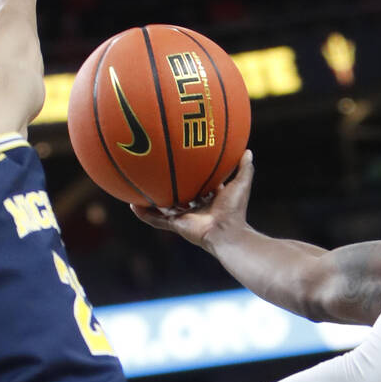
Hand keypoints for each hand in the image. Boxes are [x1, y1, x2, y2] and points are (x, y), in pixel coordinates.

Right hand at [131, 150, 254, 248]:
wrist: (226, 232)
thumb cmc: (234, 210)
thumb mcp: (240, 184)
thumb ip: (244, 168)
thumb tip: (248, 149)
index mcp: (209, 197)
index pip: (198, 183)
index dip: (191, 173)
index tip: (181, 161)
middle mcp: (195, 206)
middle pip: (178, 193)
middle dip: (168, 184)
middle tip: (155, 170)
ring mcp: (184, 216)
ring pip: (163, 207)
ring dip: (151, 199)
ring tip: (137, 188)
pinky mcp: (176, 225)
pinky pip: (156, 220)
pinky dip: (145, 214)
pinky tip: (132, 205)